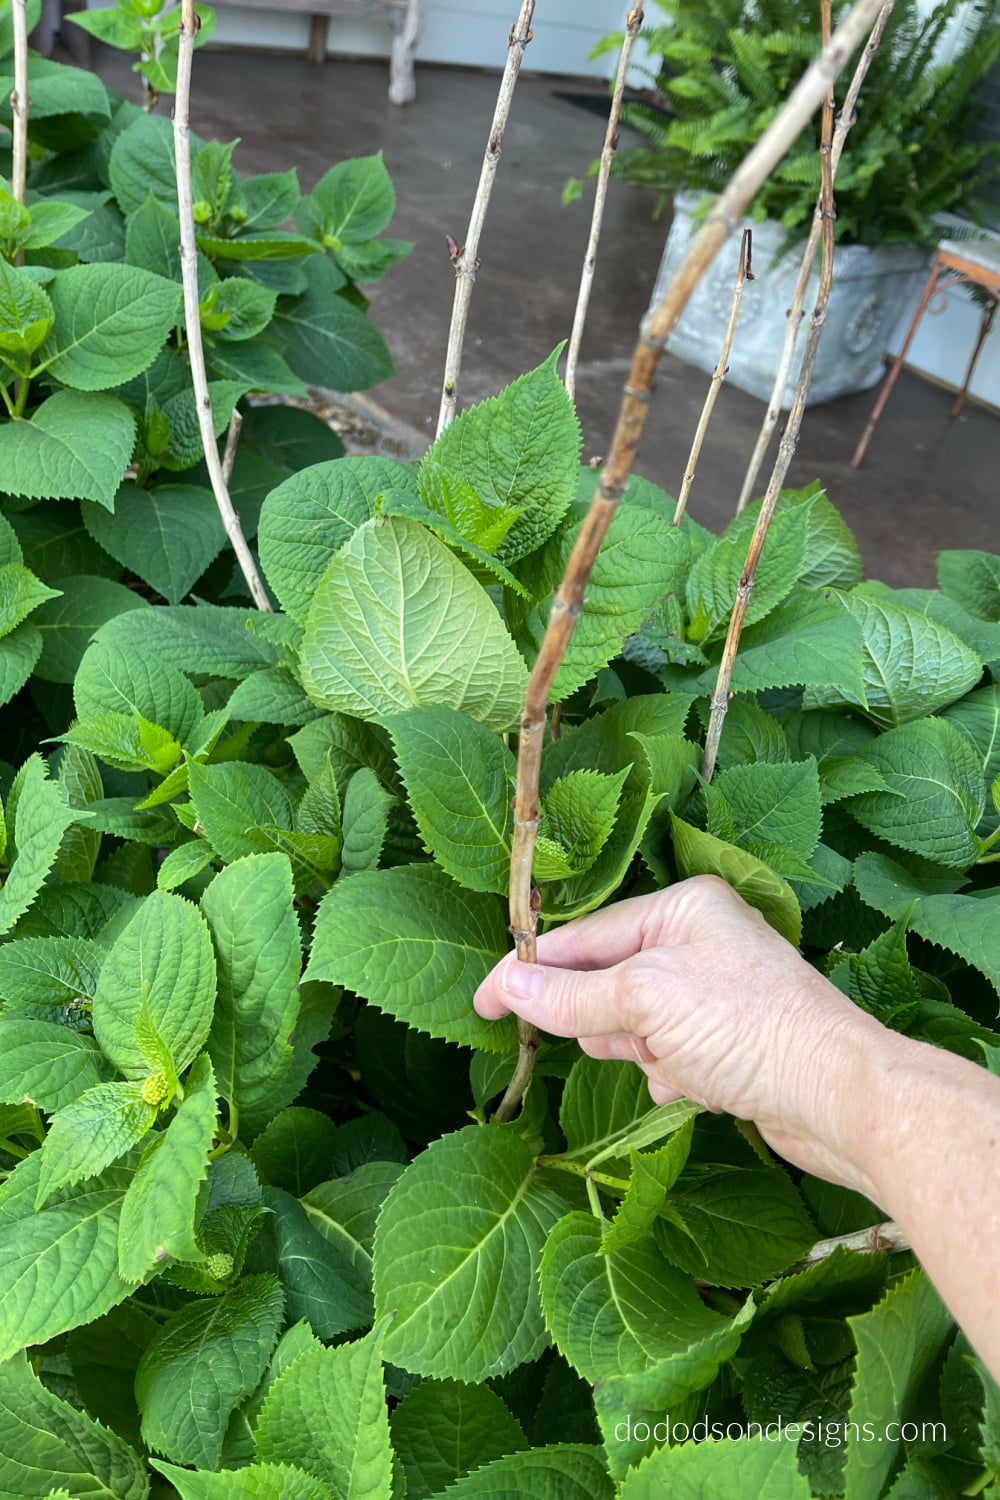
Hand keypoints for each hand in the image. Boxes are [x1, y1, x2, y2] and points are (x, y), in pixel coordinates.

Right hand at [474, 875, 889, 1195]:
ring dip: (640, 1050)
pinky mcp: (730, 1041)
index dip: (530, 970)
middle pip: (607, 980)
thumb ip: (570, 997)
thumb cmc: (748, 1028)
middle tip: (631, 1038)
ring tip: (674, 1060)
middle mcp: (701, 941)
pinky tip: (692, 1085)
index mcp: (683, 908)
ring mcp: (717, 992)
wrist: (840, 1097)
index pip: (584, 935)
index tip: (480, 1003)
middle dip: (605, 1019)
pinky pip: (668, 1053)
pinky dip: (669, 1072)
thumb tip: (506, 987)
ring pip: (635, 1022)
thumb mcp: (645, 1002)